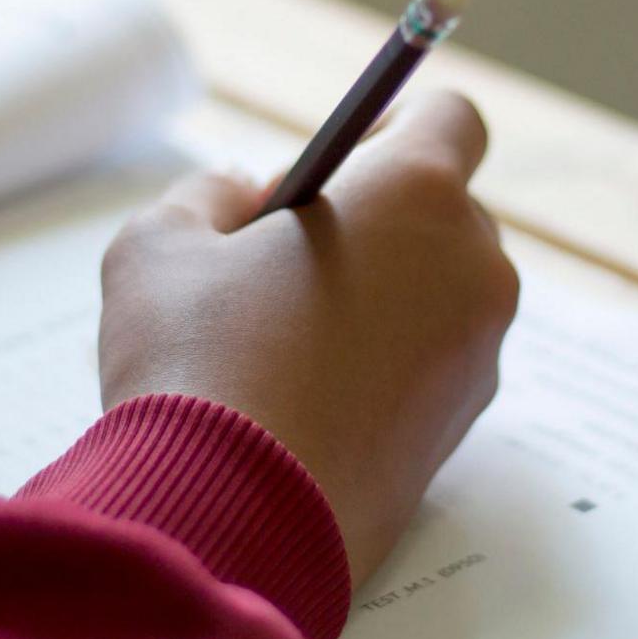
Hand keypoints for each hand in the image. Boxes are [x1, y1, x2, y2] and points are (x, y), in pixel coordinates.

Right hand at [99, 91, 518, 586]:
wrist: (231, 520)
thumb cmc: (197, 365)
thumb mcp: (160, 244)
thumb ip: (206, 196)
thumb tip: (240, 196)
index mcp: (417, 196)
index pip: (452, 118)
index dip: (392, 128)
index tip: (333, 166)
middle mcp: (472, 267)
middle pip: (443, 210)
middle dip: (375, 220)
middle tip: (284, 255)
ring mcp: (477, 354)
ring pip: (436, 293)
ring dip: (378, 296)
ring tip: (282, 336)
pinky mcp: (462, 429)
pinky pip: (431, 365)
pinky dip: (383, 364)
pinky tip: (302, 395)